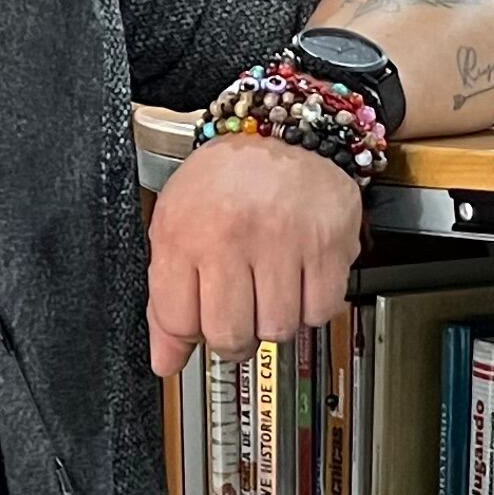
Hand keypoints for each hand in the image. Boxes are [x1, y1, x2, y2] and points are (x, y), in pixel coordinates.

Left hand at [148, 129, 362, 376]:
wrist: (284, 133)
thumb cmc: (226, 180)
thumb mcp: (176, 228)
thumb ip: (166, 298)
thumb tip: (165, 361)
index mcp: (184, 233)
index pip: (179, 322)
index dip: (188, 335)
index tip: (198, 324)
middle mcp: (232, 236)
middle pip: (230, 336)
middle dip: (233, 340)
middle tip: (238, 317)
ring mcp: (283, 241)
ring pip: (278, 329)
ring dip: (274, 322)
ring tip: (270, 292)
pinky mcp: (328, 244)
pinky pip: (320, 311)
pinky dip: (310, 308)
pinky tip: (299, 282)